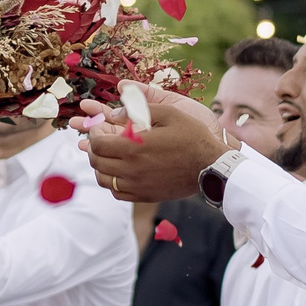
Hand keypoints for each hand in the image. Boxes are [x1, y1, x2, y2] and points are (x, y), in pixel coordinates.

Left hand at [72, 83, 226, 202]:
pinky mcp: (144, 195)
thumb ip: (138, 110)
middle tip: (100, 140)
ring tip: (106, 156)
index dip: (94, 134)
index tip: (100, 128)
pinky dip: (111, 182)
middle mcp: (132, 169)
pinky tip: (118, 172)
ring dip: (100, 166)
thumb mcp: (169, 113)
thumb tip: (114, 113)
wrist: (212, 167)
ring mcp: (137, 185)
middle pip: (97, 162)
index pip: (98, 144)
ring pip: (103, 179)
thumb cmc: (192, 136)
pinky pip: (117, 192)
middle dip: (93, 149)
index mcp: (134, 147)